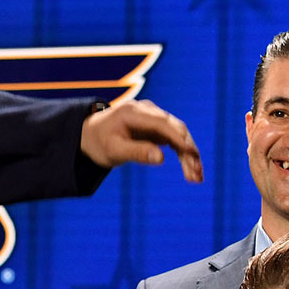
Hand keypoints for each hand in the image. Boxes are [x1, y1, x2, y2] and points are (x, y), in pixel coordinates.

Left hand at [80, 100, 202, 182]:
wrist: (91, 135)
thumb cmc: (99, 143)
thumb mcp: (113, 151)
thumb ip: (136, 152)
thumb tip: (161, 158)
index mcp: (133, 112)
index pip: (162, 123)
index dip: (178, 138)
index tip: (191, 154)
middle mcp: (147, 110)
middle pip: (175, 128)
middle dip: (188, 151)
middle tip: (196, 175)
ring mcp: (154, 116)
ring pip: (179, 134)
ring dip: (190, 155)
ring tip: (197, 177)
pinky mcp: (158, 126)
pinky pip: (175, 139)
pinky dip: (184, 154)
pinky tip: (191, 170)